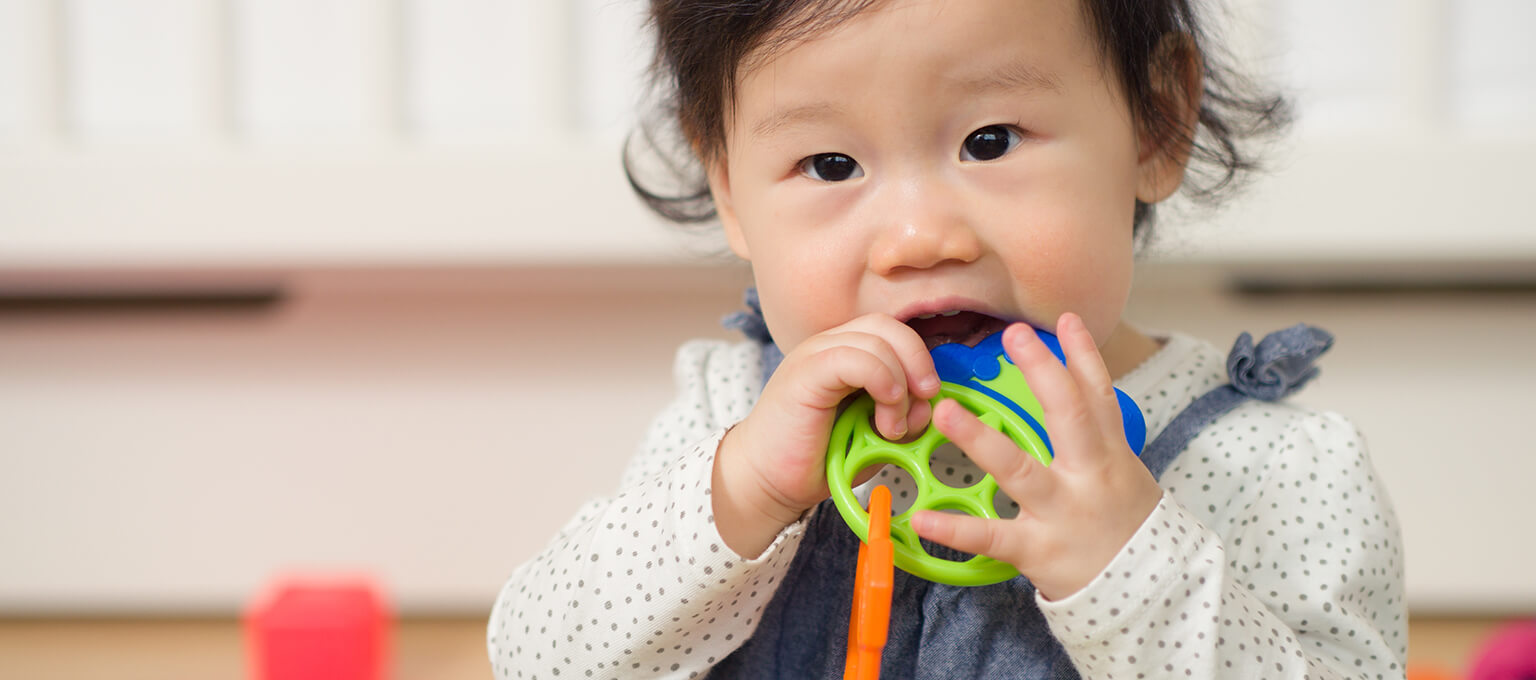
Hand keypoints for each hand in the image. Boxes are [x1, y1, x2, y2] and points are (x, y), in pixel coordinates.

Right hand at [713, 314, 939, 557]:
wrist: (768, 481)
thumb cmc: (818, 459)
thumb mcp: (875, 437)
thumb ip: (904, 417)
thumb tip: (930, 404)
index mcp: (846, 355)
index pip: (894, 332)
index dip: (920, 359)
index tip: (929, 399)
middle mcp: (829, 346)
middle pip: (889, 326)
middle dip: (918, 361)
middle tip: (925, 399)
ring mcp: (814, 355)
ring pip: (877, 339)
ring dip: (900, 383)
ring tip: (893, 426)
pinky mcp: (805, 372)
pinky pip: (854, 357)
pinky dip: (881, 380)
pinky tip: (884, 412)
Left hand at [909, 313, 1162, 600]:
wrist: (1151, 597)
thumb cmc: (1128, 531)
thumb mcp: (1127, 478)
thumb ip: (1099, 440)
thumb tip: (1079, 394)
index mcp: (1110, 456)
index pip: (1098, 397)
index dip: (1083, 356)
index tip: (1066, 319)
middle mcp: (1089, 476)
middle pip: (1068, 414)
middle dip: (1043, 372)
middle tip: (1013, 333)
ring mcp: (1063, 512)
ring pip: (1019, 469)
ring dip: (979, 439)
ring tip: (944, 411)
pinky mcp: (1039, 550)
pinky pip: (992, 536)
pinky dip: (955, 530)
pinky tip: (920, 518)